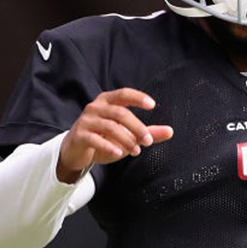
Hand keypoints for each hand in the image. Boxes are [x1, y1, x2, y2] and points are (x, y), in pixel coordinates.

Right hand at [57, 88, 173, 182]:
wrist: (76, 150)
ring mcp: (86, 121)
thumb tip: (170, 131)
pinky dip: (109, 146)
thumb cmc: (104, 138)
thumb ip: (148, 132)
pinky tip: (120, 153)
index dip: (138, 98)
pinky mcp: (79, 136)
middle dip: (137, 127)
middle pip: (120, 113)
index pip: (124, 94)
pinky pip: (95, 139)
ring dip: (127, 139)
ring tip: (136, 151)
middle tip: (148, 141)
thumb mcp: (127, 134)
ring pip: (110, 127)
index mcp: (107, 101)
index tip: (152, 105)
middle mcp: (95, 108)